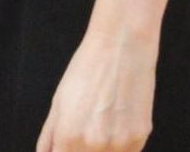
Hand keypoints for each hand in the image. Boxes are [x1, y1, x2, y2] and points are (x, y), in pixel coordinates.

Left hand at [35, 30, 156, 151]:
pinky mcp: (140, 139)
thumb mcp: (58, 102)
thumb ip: (50, 137)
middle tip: (84, 130)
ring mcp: (120, 144)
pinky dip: (119, 147)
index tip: (67, 147)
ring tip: (100, 125)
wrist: (121, 47)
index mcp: (69, 136)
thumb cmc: (87, 70)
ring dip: (100, 150)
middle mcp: (94, 145)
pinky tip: (115, 125)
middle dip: (79, 151)